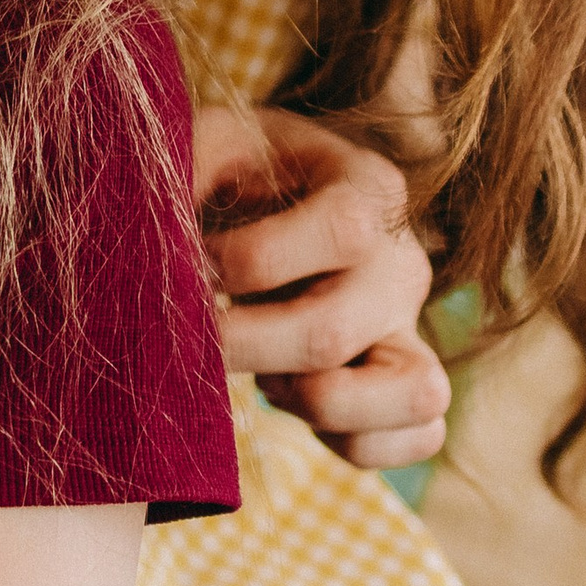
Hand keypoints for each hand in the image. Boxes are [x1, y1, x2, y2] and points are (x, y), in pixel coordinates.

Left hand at [189, 111, 450, 472]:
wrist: (267, 209)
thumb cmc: (232, 177)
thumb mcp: (207, 146)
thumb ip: (185, 172)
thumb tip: (165, 243)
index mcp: (368, 186)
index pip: (346, 230)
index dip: (251, 259)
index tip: (194, 265)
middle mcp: (404, 261)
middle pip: (333, 331)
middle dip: (239, 345)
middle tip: (193, 337)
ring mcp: (413, 328)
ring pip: (414, 393)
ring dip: (314, 400)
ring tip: (268, 372)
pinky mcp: (411, 385)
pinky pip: (420, 436)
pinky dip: (356, 439)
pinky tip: (296, 401)